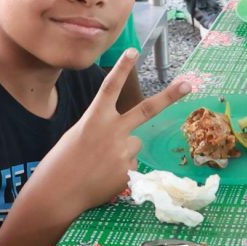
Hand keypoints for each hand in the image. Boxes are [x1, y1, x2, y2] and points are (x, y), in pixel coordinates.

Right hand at [13, 53, 192, 223]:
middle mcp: (112, 132)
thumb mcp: (78, 135)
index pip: (110, 88)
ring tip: (100, 164)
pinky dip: (120, 169)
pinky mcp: (128, 171)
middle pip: (145, 110)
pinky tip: (103, 177)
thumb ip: (103, 129)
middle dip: (169, 96)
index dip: (121, 68)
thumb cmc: (63, 162)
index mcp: (94, 119)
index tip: (133, 50)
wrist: (58, 194)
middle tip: (188, 84)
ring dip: (122, 150)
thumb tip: (126, 138)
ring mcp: (123, 152)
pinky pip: (131, 163)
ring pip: (134, 144)